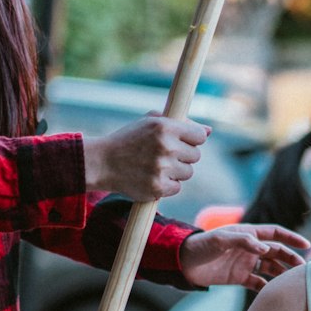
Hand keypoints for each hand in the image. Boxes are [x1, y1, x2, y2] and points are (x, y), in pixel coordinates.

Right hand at [81, 114, 208, 200]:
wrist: (102, 162)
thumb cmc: (129, 139)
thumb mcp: (151, 122)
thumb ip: (181, 123)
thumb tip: (208, 131)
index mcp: (165, 127)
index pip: (199, 136)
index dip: (192, 139)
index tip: (182, 141)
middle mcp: (166, 147)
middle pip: (196, 156)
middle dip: (183, 156)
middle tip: (163, 155)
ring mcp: (162, 169)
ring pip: (188, 173)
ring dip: (176, 171)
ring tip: (156, 165)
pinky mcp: (158, 188)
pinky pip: (177, 187)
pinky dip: (167, 185)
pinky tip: (151, 177)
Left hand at [179, 224, 307, 289]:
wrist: (183, 263)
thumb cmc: (201, 245)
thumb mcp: (221, 239)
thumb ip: (244, 242)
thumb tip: (266, 249)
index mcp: (249, 234)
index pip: (275, 234)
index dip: (291, 238)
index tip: (305, 245)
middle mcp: (250, 249)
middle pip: (277, 252)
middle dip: (291, 259)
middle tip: (303, 270)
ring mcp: (246, 263)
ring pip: (270, 268)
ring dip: (282, 274)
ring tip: (294, 283)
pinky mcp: (239, 278)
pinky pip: (258, 283)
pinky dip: (267, 287)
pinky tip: (275, 294)